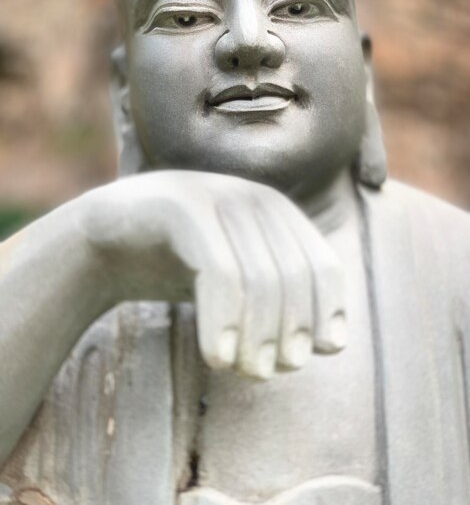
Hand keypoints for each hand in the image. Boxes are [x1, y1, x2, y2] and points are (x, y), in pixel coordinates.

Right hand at [82, 171, 345, 378]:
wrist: (107, 239)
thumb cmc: (179, 266)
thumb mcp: (238, 284)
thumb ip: (281, 304)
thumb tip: (334, 343)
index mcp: (278, 213)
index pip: (325, 268)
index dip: (326, 316)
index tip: (308, 359)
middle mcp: (255, 198)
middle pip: (294, 276)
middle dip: (288, 334)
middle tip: (264, 375)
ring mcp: (219, 196)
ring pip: (259, 277)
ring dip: (257, 336)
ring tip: (243, 372)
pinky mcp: (182, 206)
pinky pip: (219, 271)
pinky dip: (223, 321)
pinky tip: (215, 357)